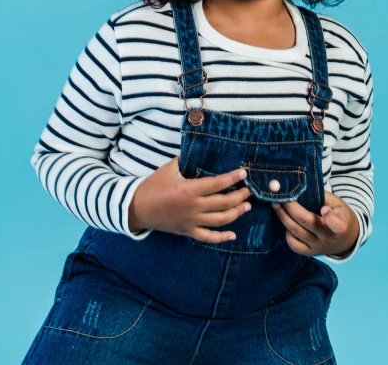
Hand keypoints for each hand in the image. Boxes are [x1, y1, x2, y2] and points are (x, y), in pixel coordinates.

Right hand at [128, 156, 252, 242]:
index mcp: (189, 190)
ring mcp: (191, 221)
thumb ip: (185, 160)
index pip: (217, 184)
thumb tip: (199, 149)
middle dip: (239, 196)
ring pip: (219, 221)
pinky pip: (207, 238)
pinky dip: (221, 238)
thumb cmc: (153, 185)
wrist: (137, 208)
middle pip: (223, 203)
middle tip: (250, 190)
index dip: (232, 178)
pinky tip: (233, 236)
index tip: (244, 173)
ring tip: (246, 206)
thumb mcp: (169, 169)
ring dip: (236, 214)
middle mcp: (193, 207)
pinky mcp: (187, 231)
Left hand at [272, 190, 359, 257]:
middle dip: (291, 208)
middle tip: (280, 196)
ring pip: (296, 232)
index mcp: (341, 225)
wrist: (345, 238)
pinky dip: (288, 234)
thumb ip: (321, 197)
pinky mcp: (310, 253)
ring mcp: (318, 247)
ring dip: (284, 217)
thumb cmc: (339, 214)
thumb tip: (297, 188)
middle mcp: (328, 238)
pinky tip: (286, 223)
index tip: (325, 209)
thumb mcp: (337, 203)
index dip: (331, 218)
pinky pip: (294, 246)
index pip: (337, 224)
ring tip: (276, 204)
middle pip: (307, 223)